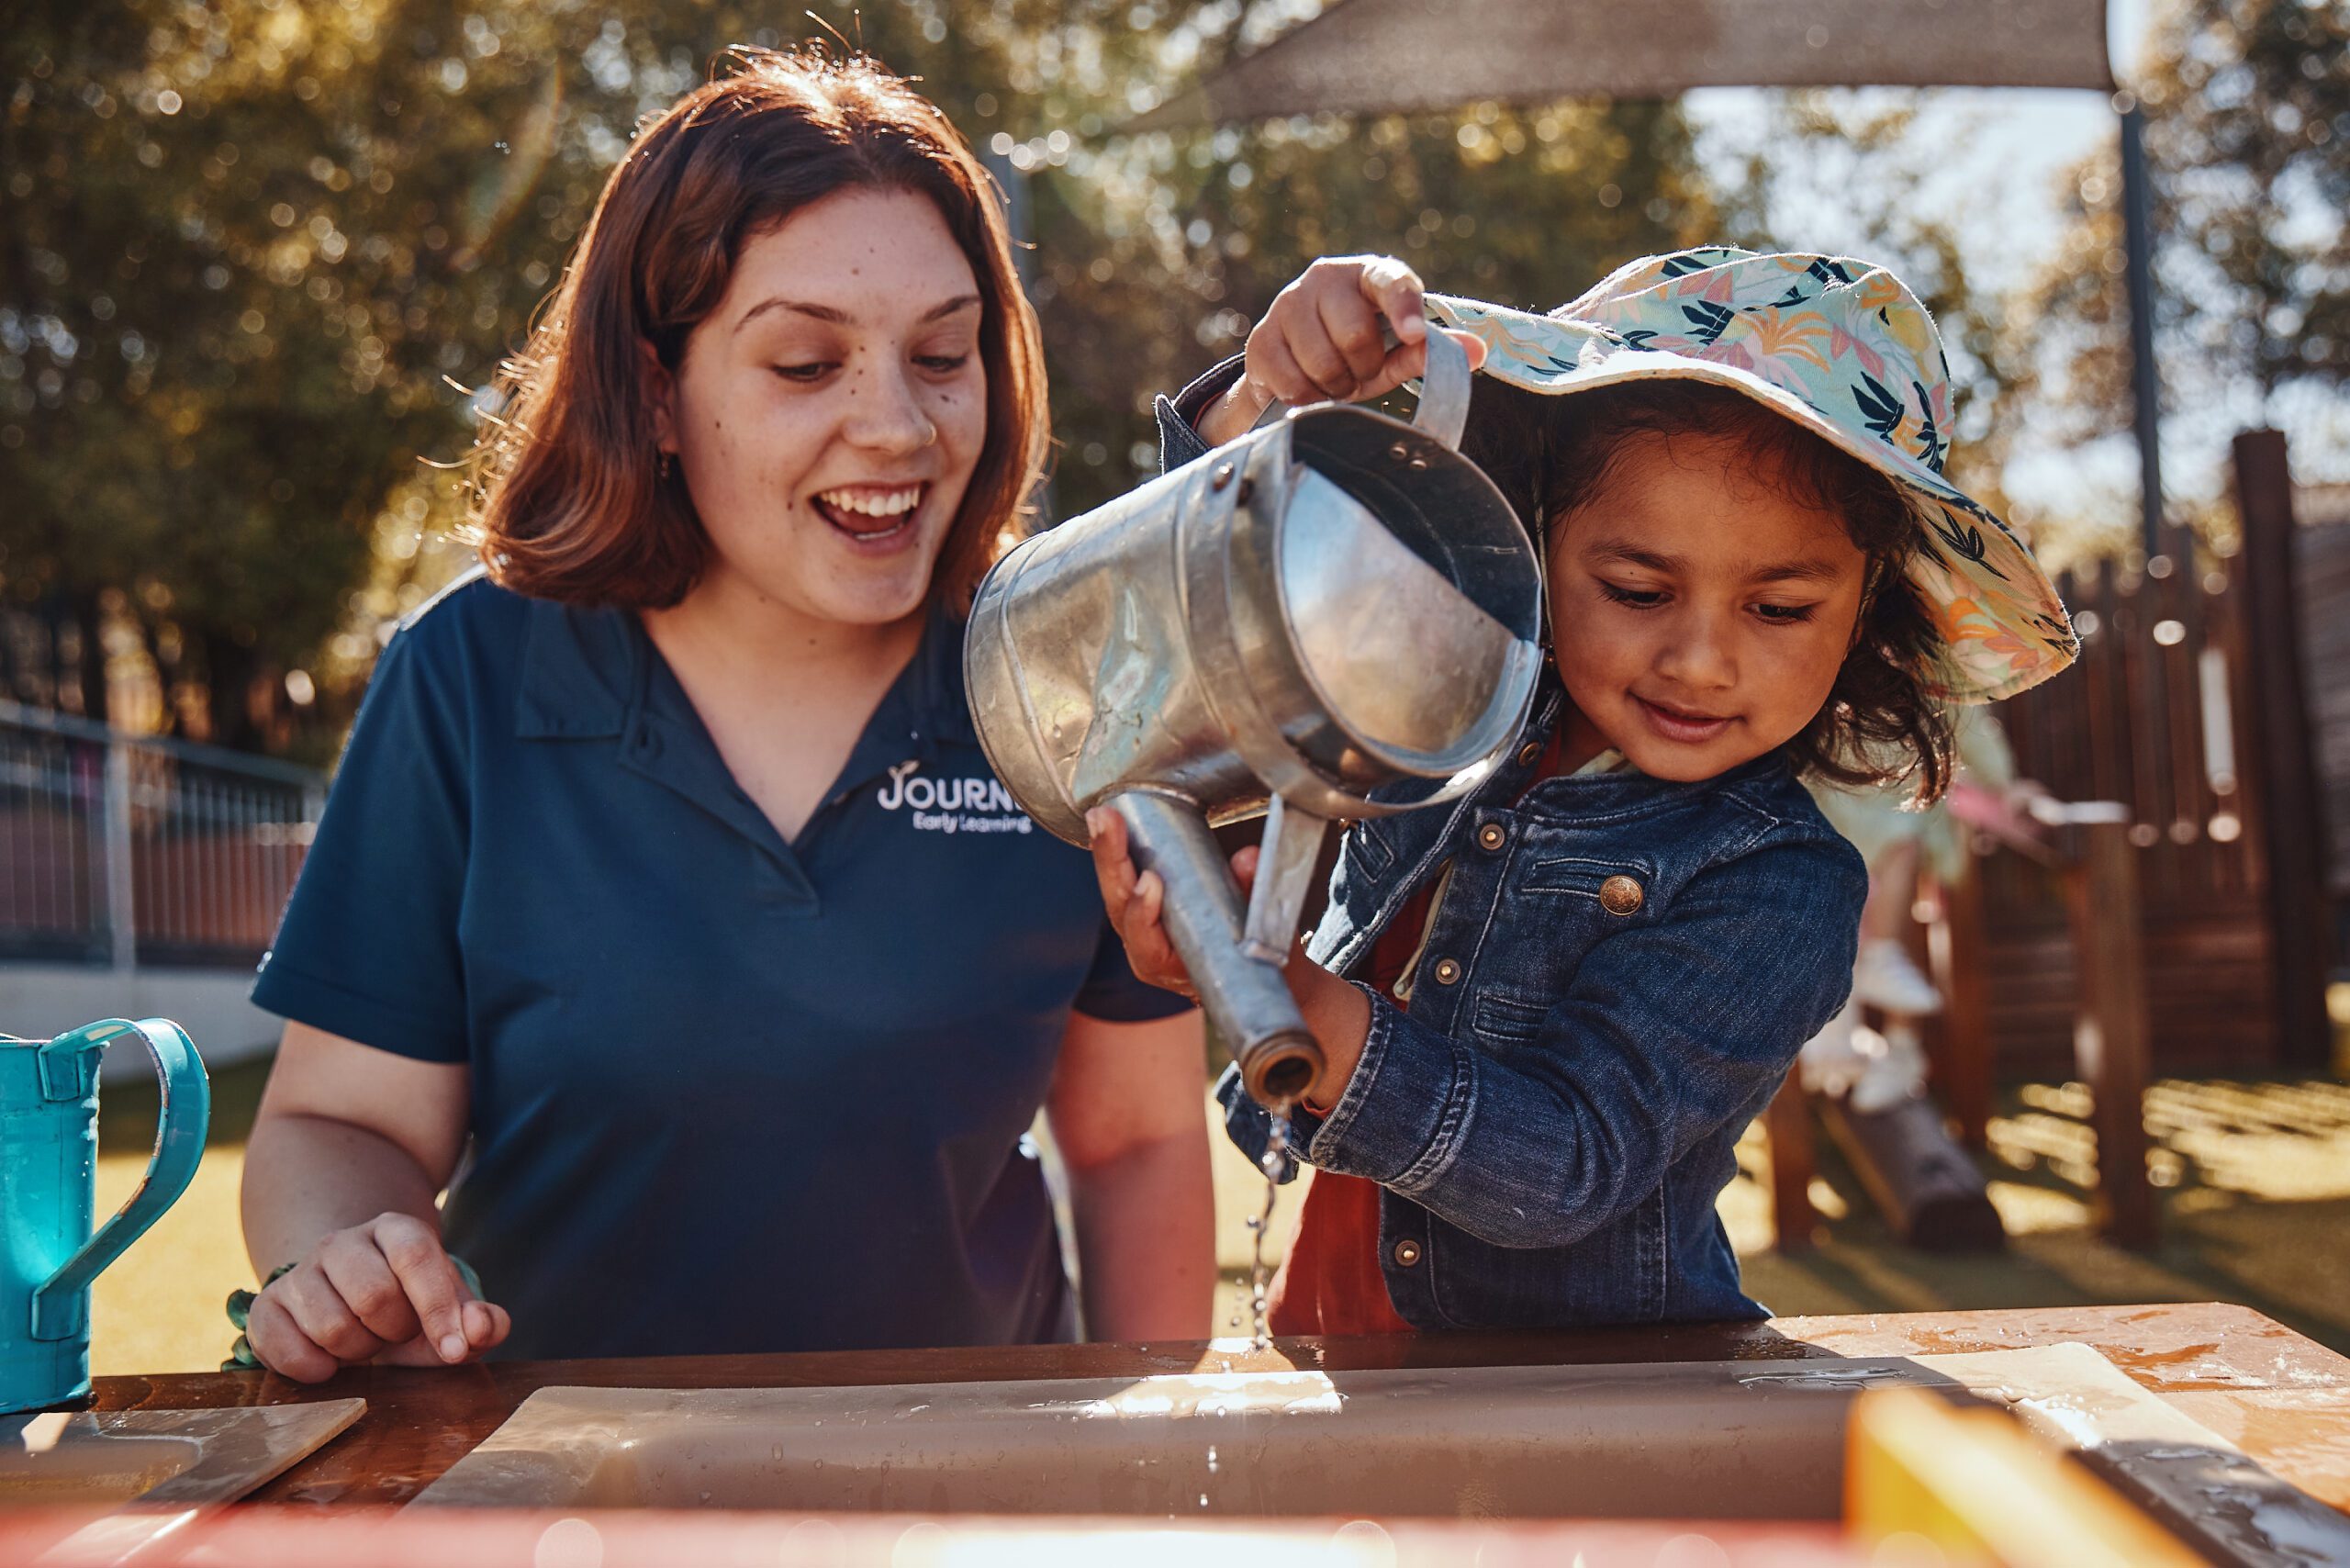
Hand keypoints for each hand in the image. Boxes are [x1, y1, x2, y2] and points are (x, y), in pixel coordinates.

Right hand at [243, 1212, 509, 1382]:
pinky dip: (313, 1368)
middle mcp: (342, 1241)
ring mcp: (300, 1272)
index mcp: (395, 1230)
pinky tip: (330, 1364)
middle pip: (372, 1294)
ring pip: (329, 1325)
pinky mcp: (268, 1306)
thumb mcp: (453, 1315)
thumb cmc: (411, 1312)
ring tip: (365, 1341)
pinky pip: (283, 1346)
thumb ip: (482, 1323)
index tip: (454, 1350)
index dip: (438, 1307)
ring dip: (357, 1351)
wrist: (351, 1308)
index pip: (416, 1256)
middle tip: (396, 1334)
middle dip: (394, 1331)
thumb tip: (478, 1329)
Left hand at [1086, 806, 1372, 1103]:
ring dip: (1108, 852)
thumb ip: (1253, 896)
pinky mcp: (1144, 910)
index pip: (1147, 944)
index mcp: (1172, 969)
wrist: (1258, 977)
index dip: (1144, 913)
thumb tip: (1249, 858)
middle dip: (1112, 862)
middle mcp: (1148, 951)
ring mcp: (1142, 931)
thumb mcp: (1264, 935)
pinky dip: (1117, 852)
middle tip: (1106, 821)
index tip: (1151, 881)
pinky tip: (1111, 822)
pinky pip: (1123, 882)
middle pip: (1120, 907)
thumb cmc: (1260, 961)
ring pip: (1116, 893)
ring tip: (1104, 816)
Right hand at [1197, 255, 1489, 445]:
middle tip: (1361, 371)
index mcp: (1369, 274)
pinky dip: (1306, 396)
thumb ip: (1429, 351)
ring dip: (1335, 385)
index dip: (1404, 309)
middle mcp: (1325, 277)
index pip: (1390, 281)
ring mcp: (1288, 303)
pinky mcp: (1261, 337)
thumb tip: (1477, 351)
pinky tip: (1309, 387)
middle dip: (1363, 367)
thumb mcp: (1396, 354)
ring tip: (1335, 379)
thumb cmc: (1359, 354)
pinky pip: (1292, 381)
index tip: (1416, 335)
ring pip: (1321, 362)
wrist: (1294, 367)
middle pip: (1355, 334)